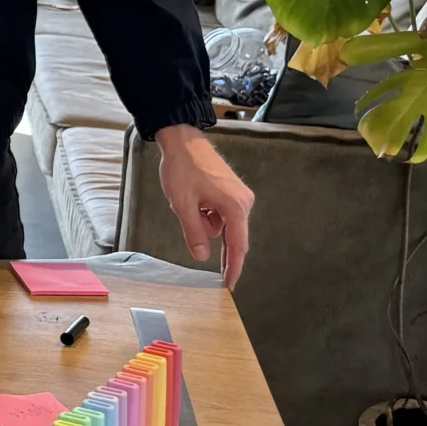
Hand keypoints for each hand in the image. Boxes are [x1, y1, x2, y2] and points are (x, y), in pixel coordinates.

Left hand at [157, 124, 252, 285]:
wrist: (183, 141)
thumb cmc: (183, 169)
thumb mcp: (183, 205)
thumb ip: (194, 233)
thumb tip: (203, 256)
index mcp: (235, 207)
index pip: (237, 246)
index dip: (233, 267)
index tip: (230, 284)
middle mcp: (243, 202)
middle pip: (232, 237)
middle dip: (215, 245)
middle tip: (215, 274)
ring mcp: (239, 196)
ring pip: (221, 226)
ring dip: (204, 223)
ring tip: (188, 204)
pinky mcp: (232, 192)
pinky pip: (219, 214)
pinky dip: (206, 213)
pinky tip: (194, 199)